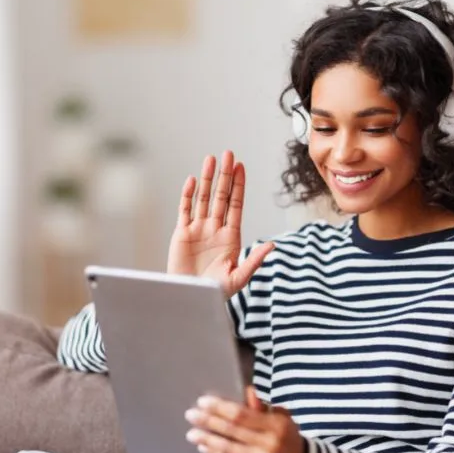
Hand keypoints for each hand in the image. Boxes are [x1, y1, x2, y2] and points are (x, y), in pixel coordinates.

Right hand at [167, 151, 273, 298]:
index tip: (241, 167)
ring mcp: (198, 229)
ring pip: (203, 198)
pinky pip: (185, 210)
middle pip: (220, 196)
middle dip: (225, 175)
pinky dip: (188, 195)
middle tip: (228, 154)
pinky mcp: (182, 234)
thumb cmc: (215, 292)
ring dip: (207, 179)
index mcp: (231, 236)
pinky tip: (193, 181)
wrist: (190, 298)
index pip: (235, 205)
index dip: (238, 186)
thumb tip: (272, 245)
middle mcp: (215, 228)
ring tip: (211, 159)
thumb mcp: (238, 278)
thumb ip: (254, 261)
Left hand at [184, 386, 305, 452]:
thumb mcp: (281, 419)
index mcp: (277, 425)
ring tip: (191, 433)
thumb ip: (263, 407)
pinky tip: (204, 446)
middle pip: (233, 430)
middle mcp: (270, 444)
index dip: (220, 407)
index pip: (242, 414)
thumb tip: (248, 391)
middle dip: (208, 421)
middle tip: (191, 415)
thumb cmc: (286, 439)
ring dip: (207, 439)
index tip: (203, 401)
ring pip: (228, 448)